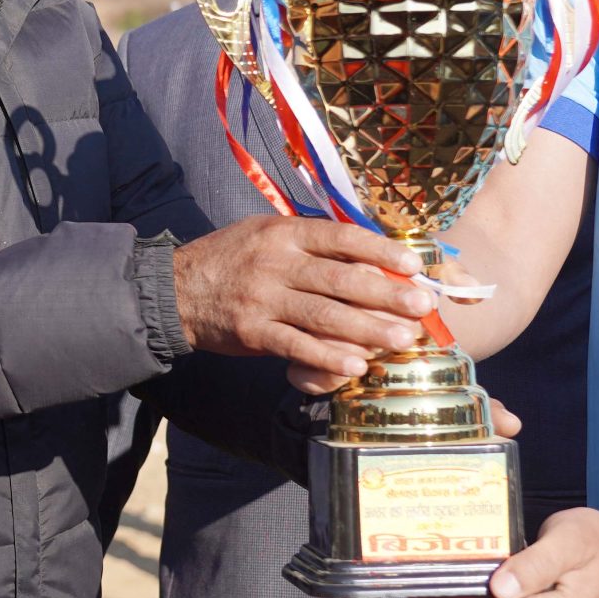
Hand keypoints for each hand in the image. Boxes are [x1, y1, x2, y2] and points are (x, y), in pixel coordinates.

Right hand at [172, 215, 434, 386]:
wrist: (174, 290)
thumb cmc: (231, 259)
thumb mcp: (265, 232)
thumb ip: (309, 240)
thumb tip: (367, 249)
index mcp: (283, 233)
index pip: (340, 236)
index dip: (380, 249)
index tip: (413, 264)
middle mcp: (275, 262)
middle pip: (340, 277)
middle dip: (387, 292)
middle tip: (424, 305)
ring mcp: (263, 298)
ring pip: (325, 314)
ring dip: (369, 328)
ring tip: (404, 338)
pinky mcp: (252, 332)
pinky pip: (297, 346)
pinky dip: (328, 357)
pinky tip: (357, 365)